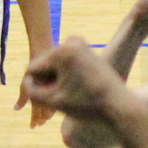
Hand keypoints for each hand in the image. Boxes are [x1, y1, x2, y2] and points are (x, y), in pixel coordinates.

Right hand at [22, 37, 139, 126]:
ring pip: (55, 66)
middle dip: (48, 83)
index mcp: (62, 51)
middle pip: (45, 66)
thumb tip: (27, 80)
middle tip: (63, 100)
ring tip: (70, 97)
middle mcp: (71, 42)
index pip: (33, 69)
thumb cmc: (87, 106)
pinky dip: (67, 77)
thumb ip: (31, 92)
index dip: (35, 87)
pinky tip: (75, 91)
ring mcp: (80, 45)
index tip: (51, 101)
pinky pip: (67, 64)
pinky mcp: (86, 50)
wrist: (120, 106)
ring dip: (56, 81)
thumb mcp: (53, 101)